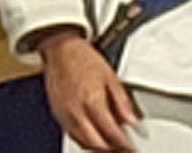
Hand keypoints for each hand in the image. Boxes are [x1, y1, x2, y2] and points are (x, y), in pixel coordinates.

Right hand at [36, 30, 137, 151]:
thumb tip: (133, 121)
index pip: (112, 133)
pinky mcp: (57, 113)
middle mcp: (76, 111)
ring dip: (98, 147)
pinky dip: (84, 141)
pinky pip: (72, 134)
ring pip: (83, 142)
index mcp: (92, 101)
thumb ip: (122, 102)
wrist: (60, 48)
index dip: (125, 144)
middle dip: (111, 149)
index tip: (131, 147)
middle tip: (122, 148)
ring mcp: (65, 114)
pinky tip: (93, 138)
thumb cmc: (83, 57)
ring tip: (110, 146)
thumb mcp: (110, 76)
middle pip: (97, 143)